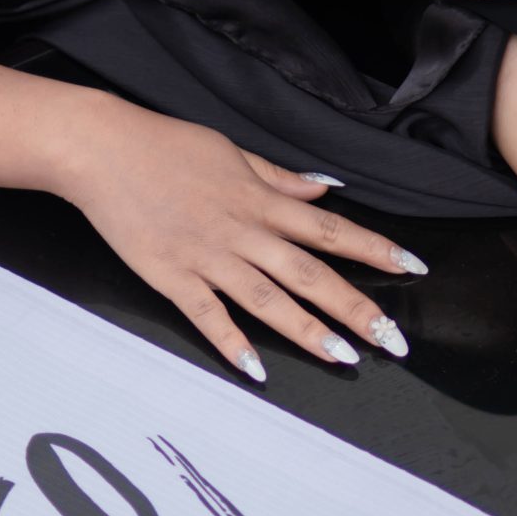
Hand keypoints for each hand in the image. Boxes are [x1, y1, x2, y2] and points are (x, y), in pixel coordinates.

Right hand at [54, 97, 424, 378]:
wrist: (103, 149)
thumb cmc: (165, 146)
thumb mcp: (231, 151)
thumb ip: (279, 178)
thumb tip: (324, 188)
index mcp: (261, 201)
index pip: (331, 230)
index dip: (376, 250)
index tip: (413, 267)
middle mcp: (243, 231)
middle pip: (312, 274)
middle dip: (357, 307)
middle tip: (393, 340)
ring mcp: (208, 257)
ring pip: (269, 300)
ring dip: (309, 331)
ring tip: (345, 359)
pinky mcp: (172, 276)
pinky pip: (208, 315)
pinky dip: (232, 342)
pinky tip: (257, 369)